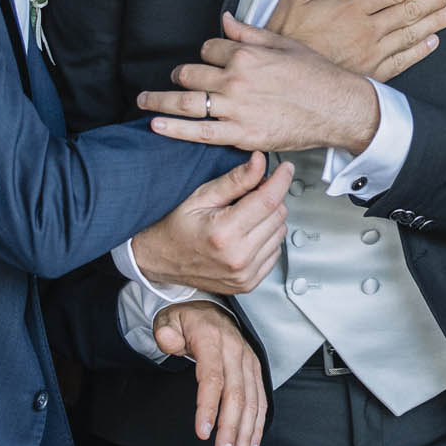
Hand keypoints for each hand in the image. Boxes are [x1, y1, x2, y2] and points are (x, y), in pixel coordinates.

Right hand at [131, 152, 290, 291]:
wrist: (160, 260)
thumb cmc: (175, 227)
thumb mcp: (201, 196)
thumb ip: (235, 180)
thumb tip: (259, 162)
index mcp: (224, 233)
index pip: (268, 200)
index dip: (280, 180)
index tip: (285, 169)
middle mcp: (237, 257)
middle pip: (278, 215)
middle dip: (270, 197)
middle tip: (252, 192)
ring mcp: (244, 274)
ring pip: (280, 233)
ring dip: (270, 218)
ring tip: (245, 215)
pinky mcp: (248, 283)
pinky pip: (275, 252)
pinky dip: (268, 238)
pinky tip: (248, 233)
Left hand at [141, 14, 380, 154]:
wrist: (338, 107)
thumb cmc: (316, 75)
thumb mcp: (283, 44)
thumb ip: (249, 33)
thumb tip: (226, 21)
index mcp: (246, 54)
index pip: (208, 49)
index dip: (206, 54)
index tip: (207, 61)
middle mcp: (236, 80)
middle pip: (191, 74)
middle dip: (178, 76)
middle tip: (171, 81)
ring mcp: (236, 109)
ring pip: (186, 103)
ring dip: (159, 102)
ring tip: (144, 102)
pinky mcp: (242, 134)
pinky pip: (200, 133)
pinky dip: (175, 130)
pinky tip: (157, 126)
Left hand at [153, 300, 266, 445]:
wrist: (208, 308)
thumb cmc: (186, 320)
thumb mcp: (169, 320)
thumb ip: (166, 333)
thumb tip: (167, 340)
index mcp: (213, 341)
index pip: (213, 378)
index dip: (209, 407)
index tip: (203, 433)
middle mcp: (236, 352)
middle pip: (237, 395)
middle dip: (231, 429)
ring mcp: (249, 361)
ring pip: (252, 401)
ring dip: (247, 433)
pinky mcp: (255, 370)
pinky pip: (261, 399)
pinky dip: (258, 424)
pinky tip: (252, 445)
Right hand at [265, 0, 445, 79]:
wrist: (282, 81)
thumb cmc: (286, 38)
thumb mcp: (297, 0)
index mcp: (351, 7)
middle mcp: (367, 30)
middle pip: (410, 9)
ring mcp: (371, 54)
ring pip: (411, 33)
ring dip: (437, 21)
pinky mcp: (370, 75)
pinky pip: (402, 61)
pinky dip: (419, 50)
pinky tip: (433, 42)